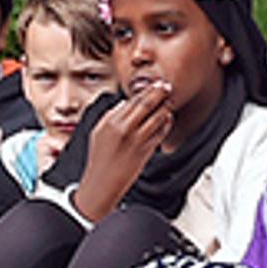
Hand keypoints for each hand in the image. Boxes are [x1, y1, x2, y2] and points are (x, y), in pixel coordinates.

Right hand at [71, 78, 179, 221]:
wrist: (102, 183)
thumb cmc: (100, 158)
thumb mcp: (98, 132)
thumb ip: (111, 115)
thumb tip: (125, 102)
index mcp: (111, 122)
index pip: (133, 99)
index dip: (148, 89)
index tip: (156, 84)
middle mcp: (125, 129)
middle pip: (147, 103)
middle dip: (160, 93)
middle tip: (167, 87)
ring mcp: (137, 140)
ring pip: (158, 117)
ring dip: (165, 108)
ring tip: (168, 103)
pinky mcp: (147, 151)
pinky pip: (161, 132)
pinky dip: (166, 124)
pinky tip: (167, 120)